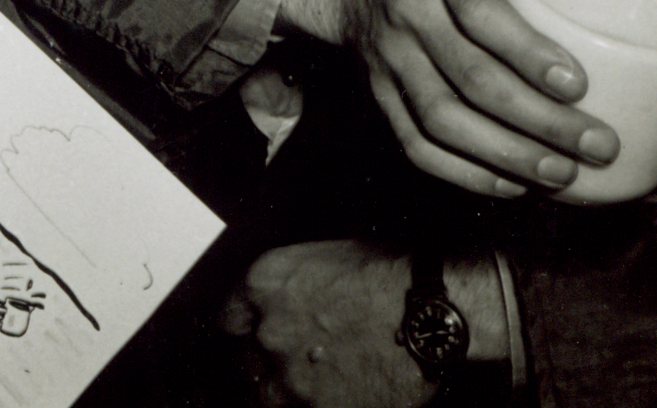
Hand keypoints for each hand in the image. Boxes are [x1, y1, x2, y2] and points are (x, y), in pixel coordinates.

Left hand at [219, 240, 447, 407]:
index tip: (252, 336)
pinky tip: (338, 391)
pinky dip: (315, 402)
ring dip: (286, 389)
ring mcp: (293, 377)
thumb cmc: (388, 278)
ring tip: (318, 379)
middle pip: (247, 360)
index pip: (226, 318)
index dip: (244, 329)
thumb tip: (278, 308)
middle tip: (299, 358)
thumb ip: (285, 291)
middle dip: (267, 361)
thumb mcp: (319, 262)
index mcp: (263, 285)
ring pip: (268, 394)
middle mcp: (269, 332)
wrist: (430, 312)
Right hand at [281, 0, 616, 194]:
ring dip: (506, 154)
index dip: (529, 53)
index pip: (481, 12)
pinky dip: (464, 172)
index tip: (579, 85)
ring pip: (442, 117)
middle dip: (539, 120)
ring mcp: (388, 56)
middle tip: (596, 144)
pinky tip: (510, 184)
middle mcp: (407, 9)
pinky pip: (415, 142)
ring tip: (562, 174)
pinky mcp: (379, 93)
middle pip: (470, 75)